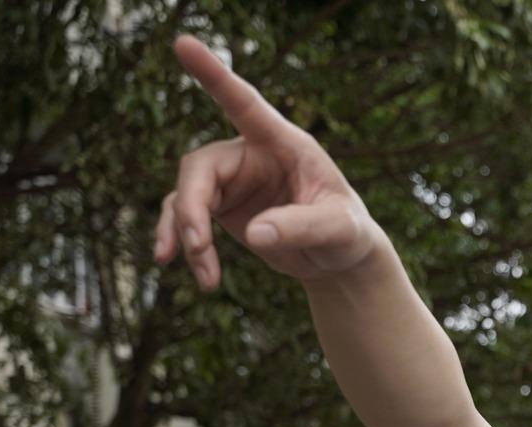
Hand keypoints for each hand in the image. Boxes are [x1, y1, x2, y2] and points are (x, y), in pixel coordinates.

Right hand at [155, 34, 384, 290]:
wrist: (340, 260)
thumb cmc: (348, 233)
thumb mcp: (339, 230)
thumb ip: (302, 227)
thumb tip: (254, 235)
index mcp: (284, 144)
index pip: (245, 103)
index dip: (215, 76)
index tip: (183, 44)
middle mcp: (252, 155)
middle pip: (200, 167)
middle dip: (192, 209)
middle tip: (198, 247)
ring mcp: (232, 181)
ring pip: (187, 196)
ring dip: (187, 234)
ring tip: (206, 279)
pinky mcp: (221, 207)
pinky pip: (187, 219)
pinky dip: (187, 246)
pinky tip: (199, 277)